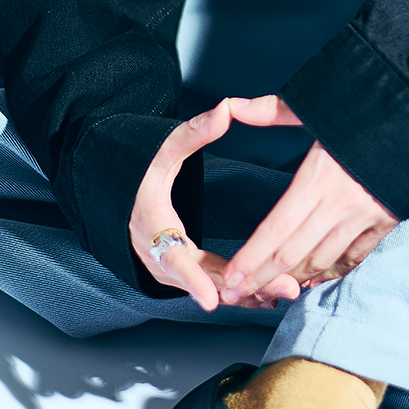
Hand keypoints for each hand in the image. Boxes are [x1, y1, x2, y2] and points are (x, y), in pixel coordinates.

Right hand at [129, 101, 300, 310]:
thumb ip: (194, 132)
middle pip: (203, 279)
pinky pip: (214, 285)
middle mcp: (160, 256)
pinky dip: (241, 289)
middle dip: (243, 287)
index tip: (213, 298)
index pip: (174, 258)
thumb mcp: (162, 149)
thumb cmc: (139, 170)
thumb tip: (226, 109)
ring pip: (212, 286)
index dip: (194, 280)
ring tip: (287, 290)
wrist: (120, 196)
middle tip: (282, 287)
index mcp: (152, 227)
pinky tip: (273, 292)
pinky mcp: (185, 272)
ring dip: (249, 291)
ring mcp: (172, 269)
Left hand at [216, 95, 398, 304]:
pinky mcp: (386, 221)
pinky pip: (354, 257)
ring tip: (267, 292)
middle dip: (260, 279)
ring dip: (293, 280)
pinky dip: (331, 273)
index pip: (275, 230)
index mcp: (318, 178)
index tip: (228, 277)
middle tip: (233, 295)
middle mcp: (339, 204)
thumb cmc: (367, 107)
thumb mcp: (316, 105)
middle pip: (292, 254)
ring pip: (322, 260)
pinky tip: (313, 282)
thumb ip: (271, 111)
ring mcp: (365, 217)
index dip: (250, 258)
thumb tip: (234, 106)